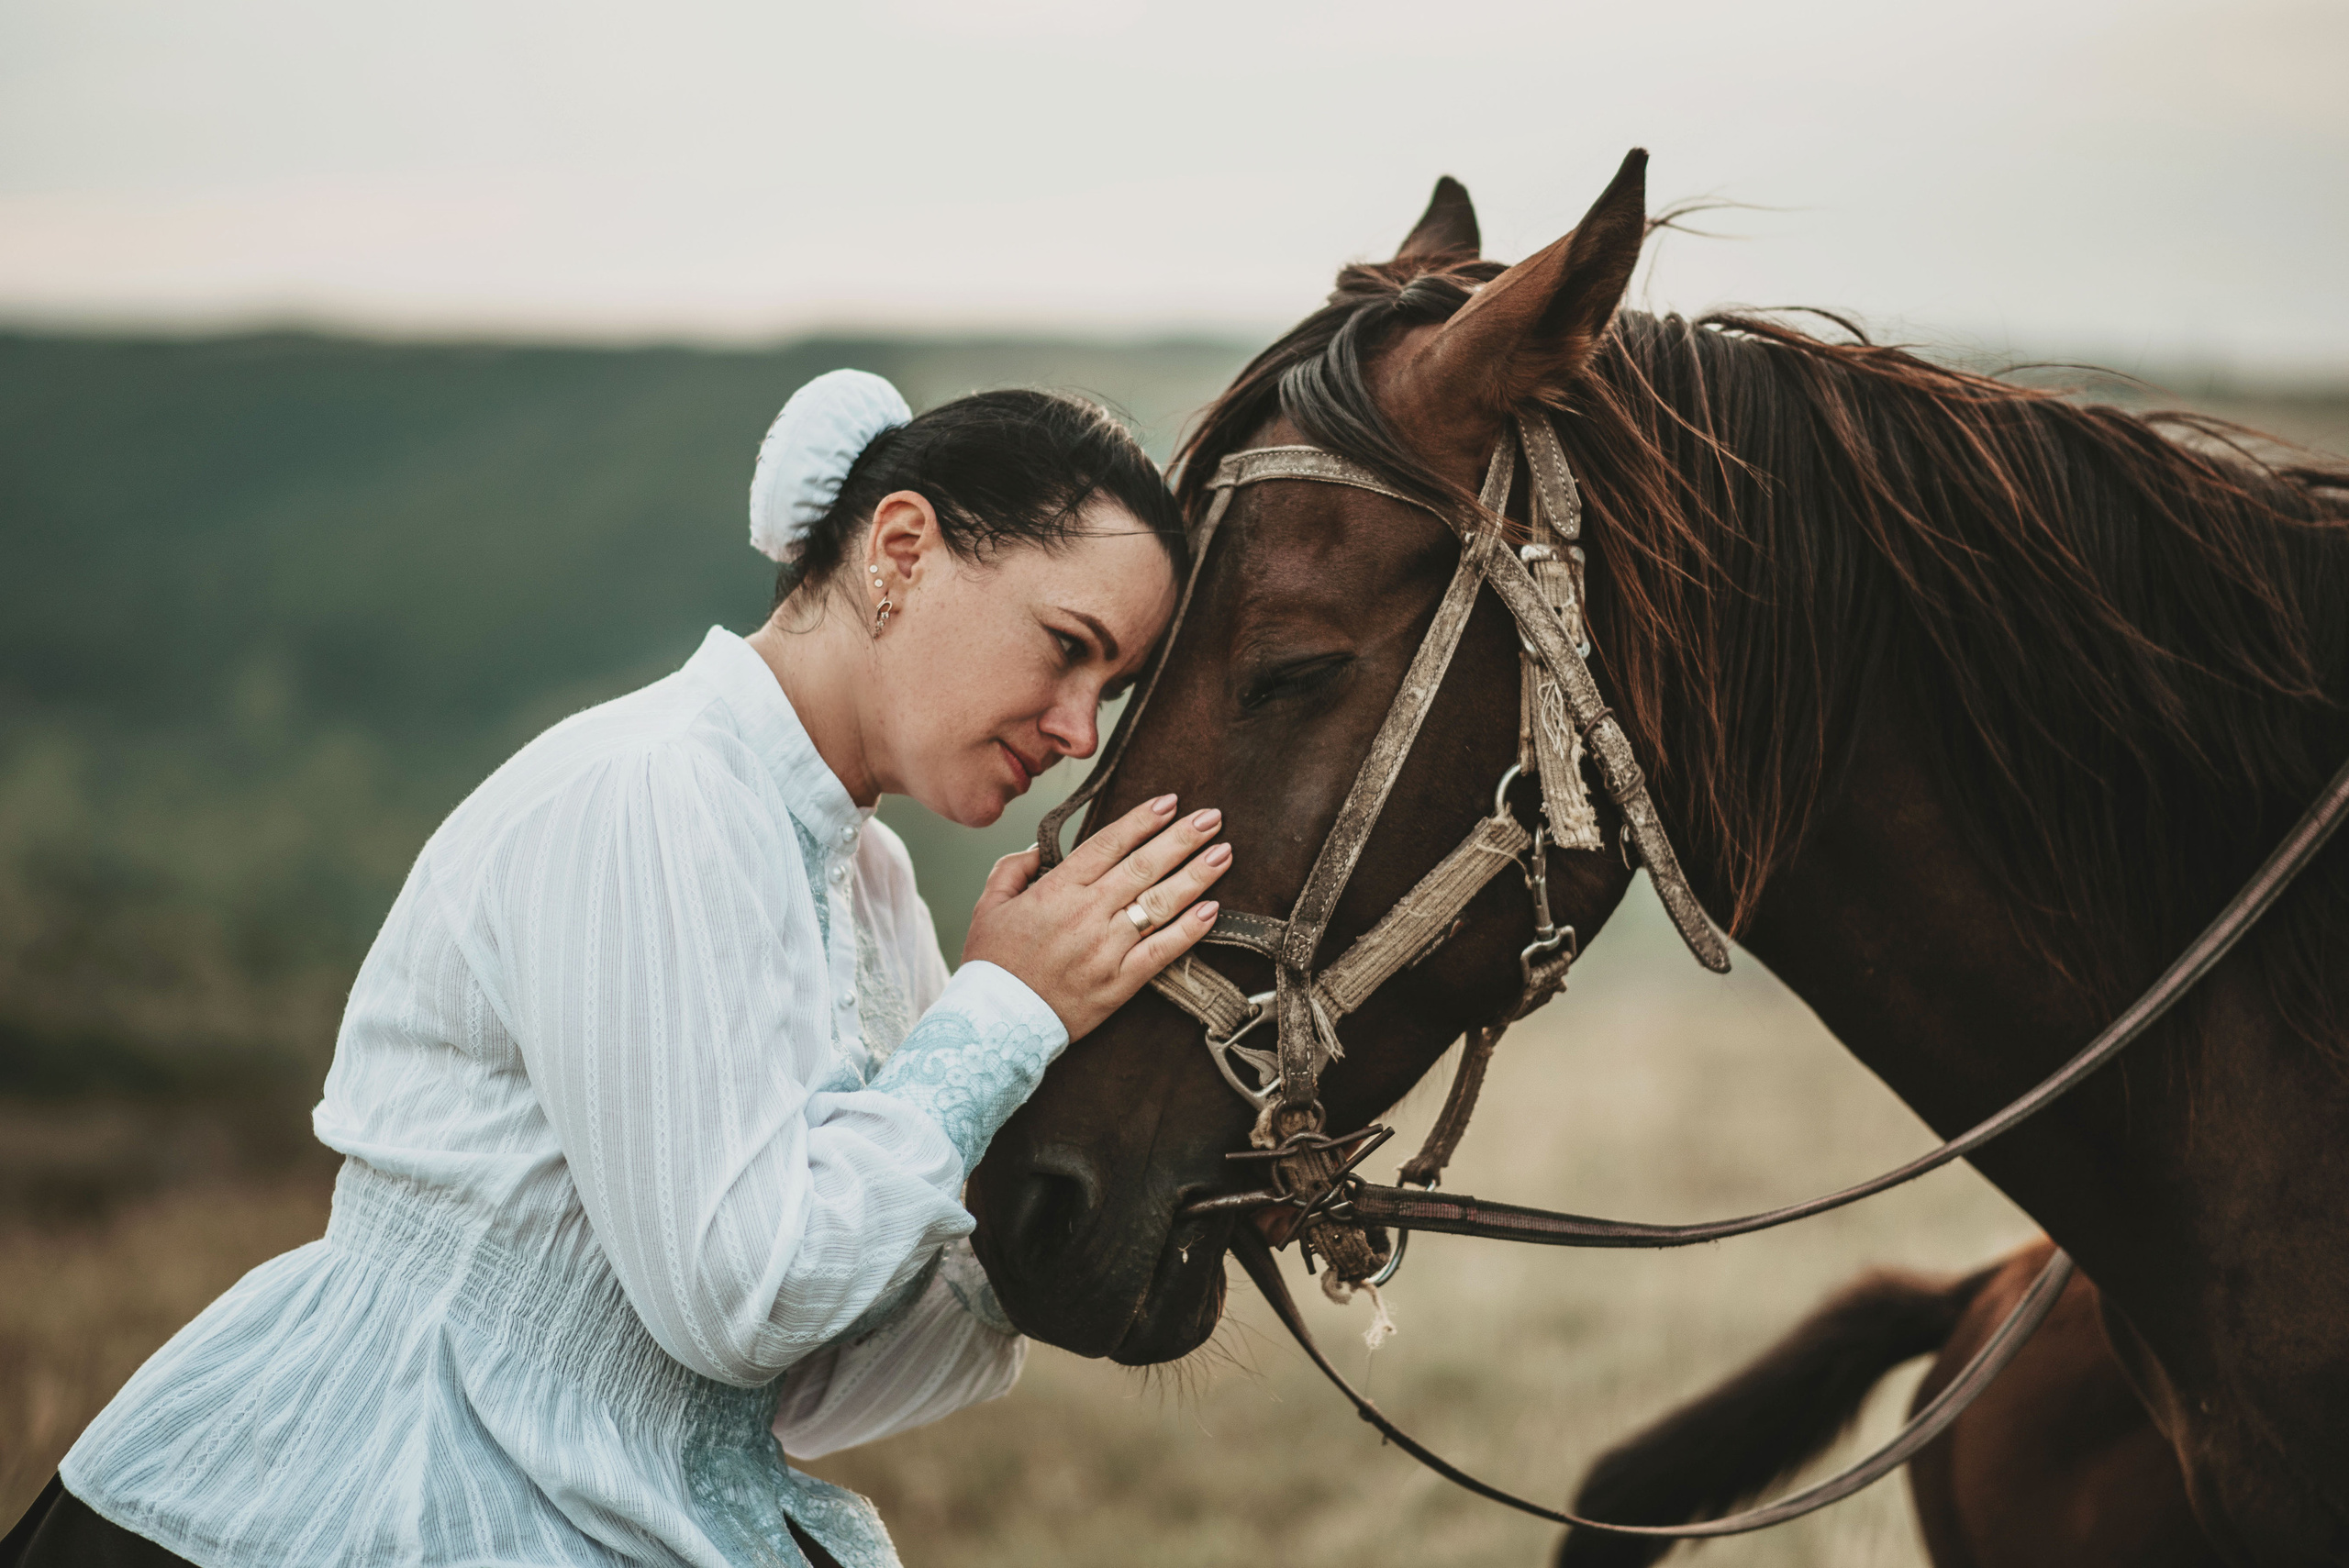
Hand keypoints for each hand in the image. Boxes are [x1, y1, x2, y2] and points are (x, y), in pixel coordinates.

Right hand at [962, 794, 1230, 1040]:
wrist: (997, 1022)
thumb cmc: (992, 963)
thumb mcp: (989, 906)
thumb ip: (1012, 869)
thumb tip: (1036, 848)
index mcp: (1057, 890)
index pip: (1109, 844)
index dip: (1143, 820)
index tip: (1170, 802)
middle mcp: (1087, 913)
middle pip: (1144, 866)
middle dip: (1182, 838)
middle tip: (1211, 817)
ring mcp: (1107, 948)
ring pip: (1160, 904)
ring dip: (1196, 875)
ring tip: (1223, 853)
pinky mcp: (1120, 982)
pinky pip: (1163, 950)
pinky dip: (1190, 929)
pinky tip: (1213, 909)